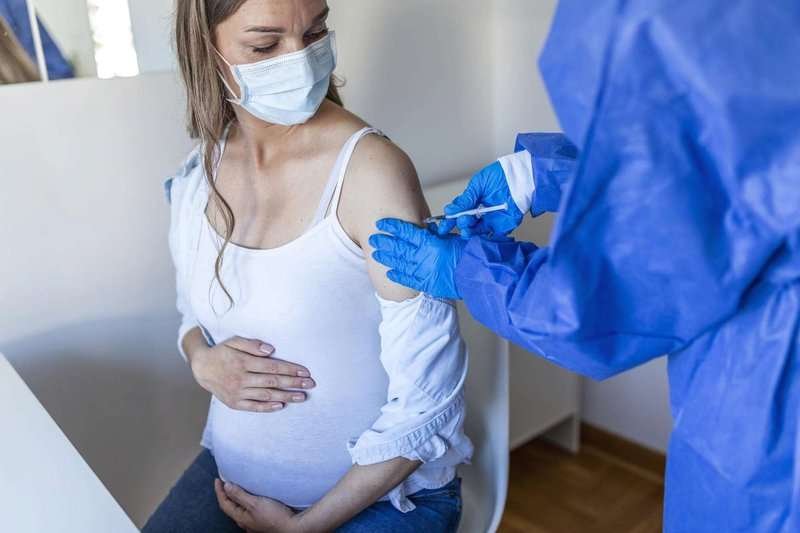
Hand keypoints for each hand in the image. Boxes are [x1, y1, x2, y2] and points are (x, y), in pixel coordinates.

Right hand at [191, 336, 315, 412]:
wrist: (201, 368)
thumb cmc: (222, 352)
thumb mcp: (234, 341)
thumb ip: (252, 344)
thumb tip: (271, 350)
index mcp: (243, 362)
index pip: (272, 367)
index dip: (290, 369)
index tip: (305, 372)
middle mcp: (241, 379)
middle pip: (272, 382)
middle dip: (293, 383)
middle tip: (310, 384)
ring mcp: (238, 392)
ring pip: (266, 395)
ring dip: (285, 396)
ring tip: (302, 397)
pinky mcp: (234, 403)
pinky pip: (253, 406)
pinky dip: (268, 407)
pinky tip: (281, 406)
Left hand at [215, 479, 304, 532]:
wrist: (293, 527)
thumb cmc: (274, 516)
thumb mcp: (255, 503)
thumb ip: (239, 495)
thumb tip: (226, 486)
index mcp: (241, 518)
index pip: (224, 504)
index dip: (219, 491)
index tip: (218, 479)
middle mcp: (245, 522)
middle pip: (232, 507)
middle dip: (227, 495)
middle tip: (226, 482)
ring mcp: (254, 523)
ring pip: (241, 510)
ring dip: (238, 498)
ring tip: (239, 488)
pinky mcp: (263, 521)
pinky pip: (250, 511)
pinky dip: (247, 502)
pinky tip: (254, 498)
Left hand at [369, 219, 466, 299]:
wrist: (477, 275)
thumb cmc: (470, 255)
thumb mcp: (453, 238)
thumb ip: (437, 236)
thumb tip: (426, 232)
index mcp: (430, 243)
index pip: (406, 232)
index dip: (392, 227)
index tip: (382, 224)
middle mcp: (423, 257)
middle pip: (398, 247)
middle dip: (384, 242)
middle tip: (373, 238)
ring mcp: (423, 271)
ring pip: (399, 263)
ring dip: (386, 258)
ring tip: (376, 253)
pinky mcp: (426, 284)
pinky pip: (408, 279)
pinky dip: (397, 275)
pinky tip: (389, 272)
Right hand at [436, 160, 523, 237]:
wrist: (521, 177)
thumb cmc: (502, 175)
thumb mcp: (478, 184)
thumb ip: (465, 199)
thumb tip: (450, 210)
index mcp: (474, 201)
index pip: (459, 213)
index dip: (450, 220)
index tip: (443, 226)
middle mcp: (482, 212)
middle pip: (467, 223)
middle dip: (461, 223)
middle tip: (462, 219)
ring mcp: (492, 220)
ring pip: (476, 230)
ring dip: (469, 230)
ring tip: (466, 226)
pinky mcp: (503, 226)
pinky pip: (491, 235)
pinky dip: (483, 237)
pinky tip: (477, 234)